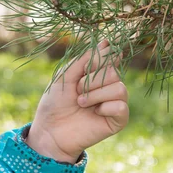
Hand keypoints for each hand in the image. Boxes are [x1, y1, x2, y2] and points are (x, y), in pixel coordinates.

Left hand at [25, 40, 128, 163]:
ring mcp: (114, 102)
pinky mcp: (118, 120)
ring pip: (119, 88)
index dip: (100, 58)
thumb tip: (106, 42)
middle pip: (114, 72)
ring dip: (95, 94)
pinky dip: (105, 107)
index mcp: (96, 73)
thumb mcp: (66, 75)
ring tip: (81, 103)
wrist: (50, 129)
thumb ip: (85, 60)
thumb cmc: (55, 102)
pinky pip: (121, 106)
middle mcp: (108, 86)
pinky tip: (95, 113)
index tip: (84, 67)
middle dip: (91, 80)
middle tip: (77, 91)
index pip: (110, 56)